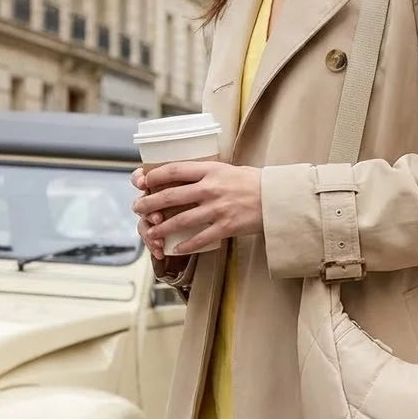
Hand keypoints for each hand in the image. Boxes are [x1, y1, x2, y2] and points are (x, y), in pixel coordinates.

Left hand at [131, 160, 262, 256]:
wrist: (278, 198)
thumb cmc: (256, 182)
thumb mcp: (230, 170)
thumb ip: (208, 174)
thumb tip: (186, 178)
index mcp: (211, 170)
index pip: (175, 170)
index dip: (155, 176)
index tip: (143, 181)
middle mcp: (211, 188)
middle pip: (171, 196)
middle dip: (150, 203)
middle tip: (138, 208)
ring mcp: (218, 209)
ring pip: (181, 220)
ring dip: (162, 228)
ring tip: (151, 232)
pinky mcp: (227, 226)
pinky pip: (201, 238)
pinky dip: (186, 245)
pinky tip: (177, 249)